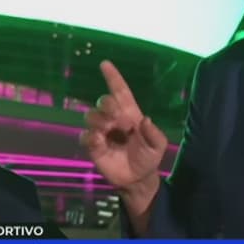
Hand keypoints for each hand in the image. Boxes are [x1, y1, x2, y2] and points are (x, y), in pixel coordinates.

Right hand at [79, 61, 167, 193]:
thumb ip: (153, 134)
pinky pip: (85, 136)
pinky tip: (99, 142)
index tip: (104, 64)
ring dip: (99, 120)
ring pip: (91, 116)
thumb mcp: (158, 146)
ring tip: (107, 132)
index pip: (120, 91)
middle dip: (107, 105)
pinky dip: (90, 137)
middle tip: (118, 119)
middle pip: (103, 101)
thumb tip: (145, 120)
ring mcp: (102, 132)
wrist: (138, 179)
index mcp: (130, 113)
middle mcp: (114, 119)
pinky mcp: (93, 146)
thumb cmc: (148, 157)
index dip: (113, 77)